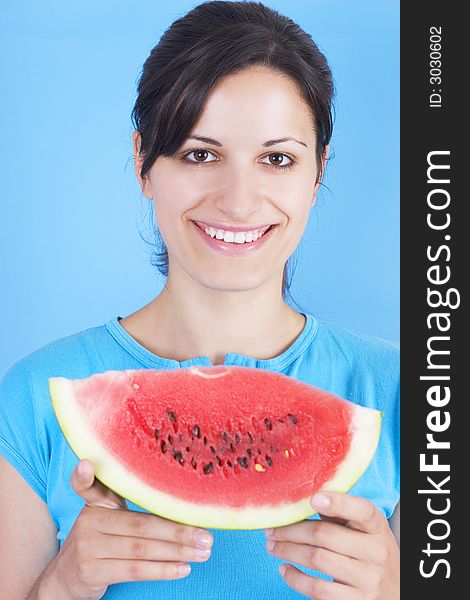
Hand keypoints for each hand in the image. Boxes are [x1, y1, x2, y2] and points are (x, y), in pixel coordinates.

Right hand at [43, 460, 213, 599]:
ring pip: (141, 549)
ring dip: (177, 551)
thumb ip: (133, 503)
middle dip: (178, 531)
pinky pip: (133, 570)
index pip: (88, 486)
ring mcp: (88, 547)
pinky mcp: (91, 571)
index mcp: (95, 503)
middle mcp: (88, 522)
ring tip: (202, 552)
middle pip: (140, 524)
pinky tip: (183, 568)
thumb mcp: (107, 515)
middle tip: (206, 535)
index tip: (87, 464)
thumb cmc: (100, 540)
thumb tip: (180, 500)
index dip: (84, 476)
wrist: (67, 578)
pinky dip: (161, 570)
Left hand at [264, 492, 398, 598]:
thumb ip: (339, 514)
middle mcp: (377, 552)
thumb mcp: (364, 530)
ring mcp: (368, 580)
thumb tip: (300, 499)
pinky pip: (318, 589)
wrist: (396, 591)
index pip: (362, 511)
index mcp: (377, 527)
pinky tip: (284, 569)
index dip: (338, 503)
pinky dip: (295, 578)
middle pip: (326, 534)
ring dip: (288, 550)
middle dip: (292, 530)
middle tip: (272, 528)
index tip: (313, 499)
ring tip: (272, 546)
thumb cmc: (369, 552)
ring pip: (317, 559)